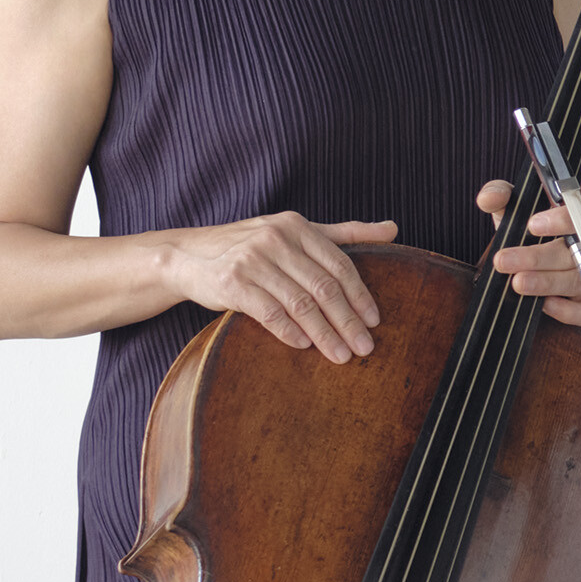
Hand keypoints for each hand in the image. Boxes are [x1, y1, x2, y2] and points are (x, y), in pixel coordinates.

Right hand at [164, 209, 396, 362]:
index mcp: (296, 226)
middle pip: (323, 286)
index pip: (338, 264)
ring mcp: (252, 260)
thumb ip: (344, 233)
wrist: (187, 255)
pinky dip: (289, 331)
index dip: (360, 294)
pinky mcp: (232, 282)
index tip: (374, 321)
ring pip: (299, 302)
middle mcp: (275, 239)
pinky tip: (304, 346)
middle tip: (365, 347)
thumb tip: (393, 229)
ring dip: (324, 333)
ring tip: (340, 355)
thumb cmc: (249, 246)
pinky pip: (268, 312)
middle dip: (348, 320)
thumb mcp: (294, 231)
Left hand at [477, 176, 580, 334]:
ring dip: (546, 282)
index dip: (562, 219)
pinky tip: (545, 305)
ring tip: (517, 283)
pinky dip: (566, 310)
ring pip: (577, 281)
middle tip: (502, 260)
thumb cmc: (544, 234)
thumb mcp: (522, 211)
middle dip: (537, 257)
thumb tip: (488, 198)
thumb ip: (504, 198)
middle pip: (575, 252)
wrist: (580, 264)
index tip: (532, 224)